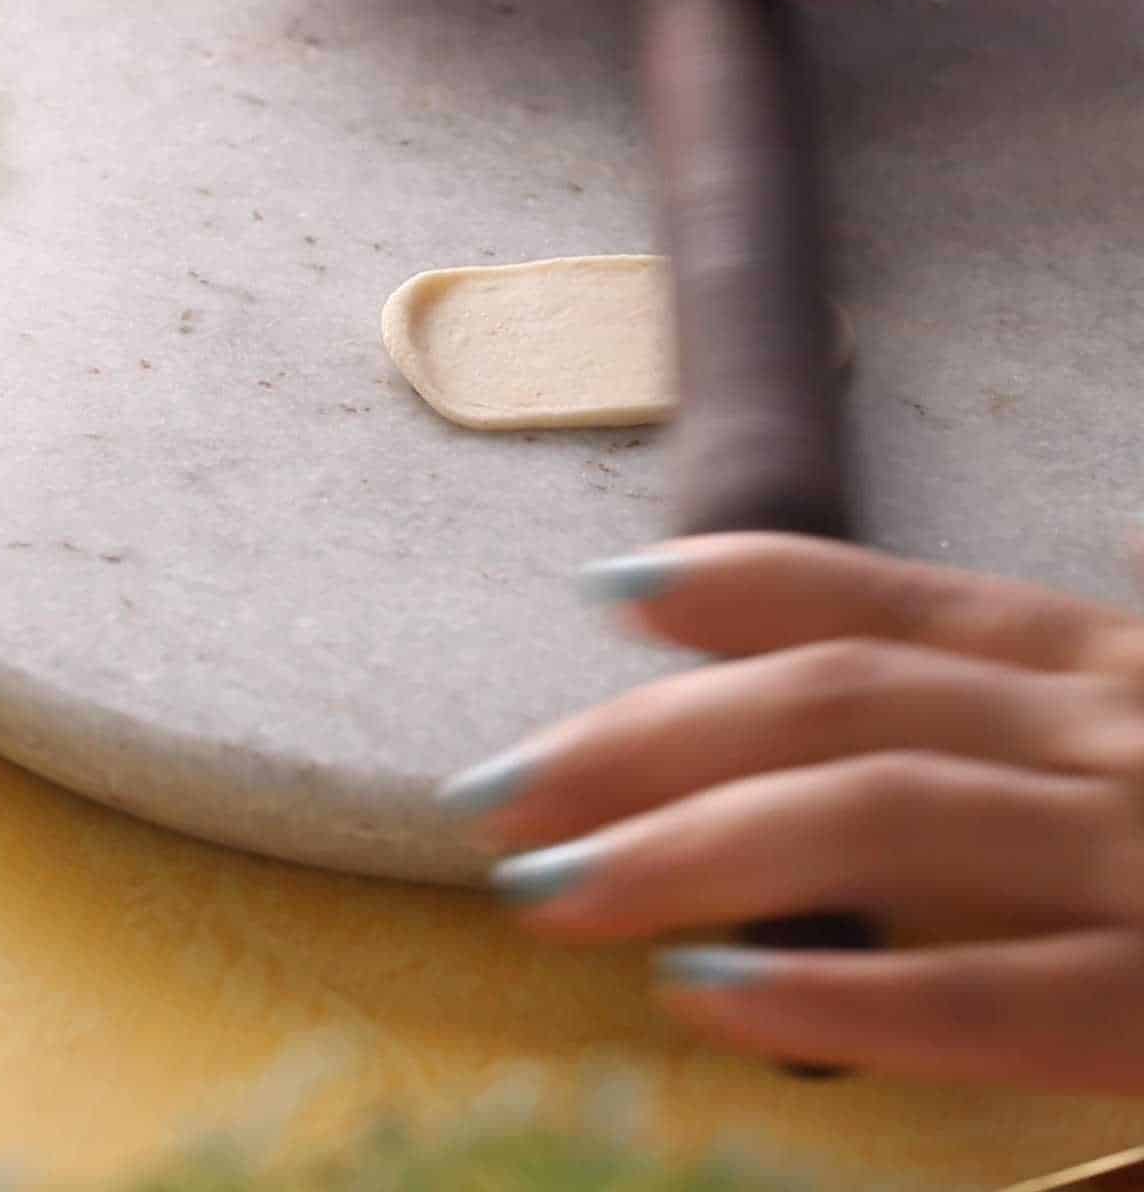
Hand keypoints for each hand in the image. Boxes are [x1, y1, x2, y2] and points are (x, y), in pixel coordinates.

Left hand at [439, 534, 1143, 1090]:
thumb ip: (1058, 674)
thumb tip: (958, 616)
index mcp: (1104, 668)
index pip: (894, 601)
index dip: (744, 584)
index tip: (607, 588)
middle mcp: (1113, 734)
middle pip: (840, 702)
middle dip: (653, 735)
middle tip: (502, 785)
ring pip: (886, 819)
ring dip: (696, 844)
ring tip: (551, 887)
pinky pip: (1000, 1001)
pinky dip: (854, 994)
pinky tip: (718, 1001)